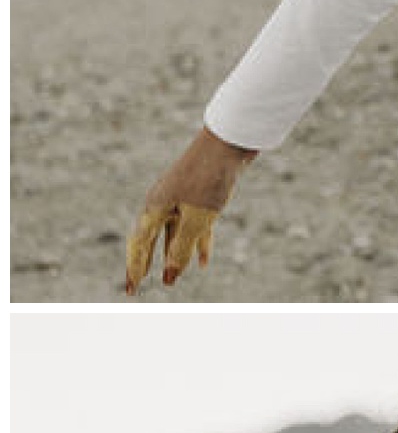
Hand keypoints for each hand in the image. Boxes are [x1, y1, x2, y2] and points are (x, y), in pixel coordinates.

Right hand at [126, 124, 250, 290]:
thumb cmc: (209, 178)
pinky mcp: (200, 197)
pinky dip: (197, 245)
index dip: (135, 268)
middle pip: (152, 240)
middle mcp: (163, 203)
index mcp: (155, 207)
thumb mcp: (198, 219)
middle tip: (135, 286)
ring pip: (174, 236)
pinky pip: (195, 227)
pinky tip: (203, 263)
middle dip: (147, 264)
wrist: (229, 143)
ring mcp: (181, 200)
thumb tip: (171, 273)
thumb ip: (183, 247)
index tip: (131, 289)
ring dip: (173, 258)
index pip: (140, 244)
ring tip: (171, 282)